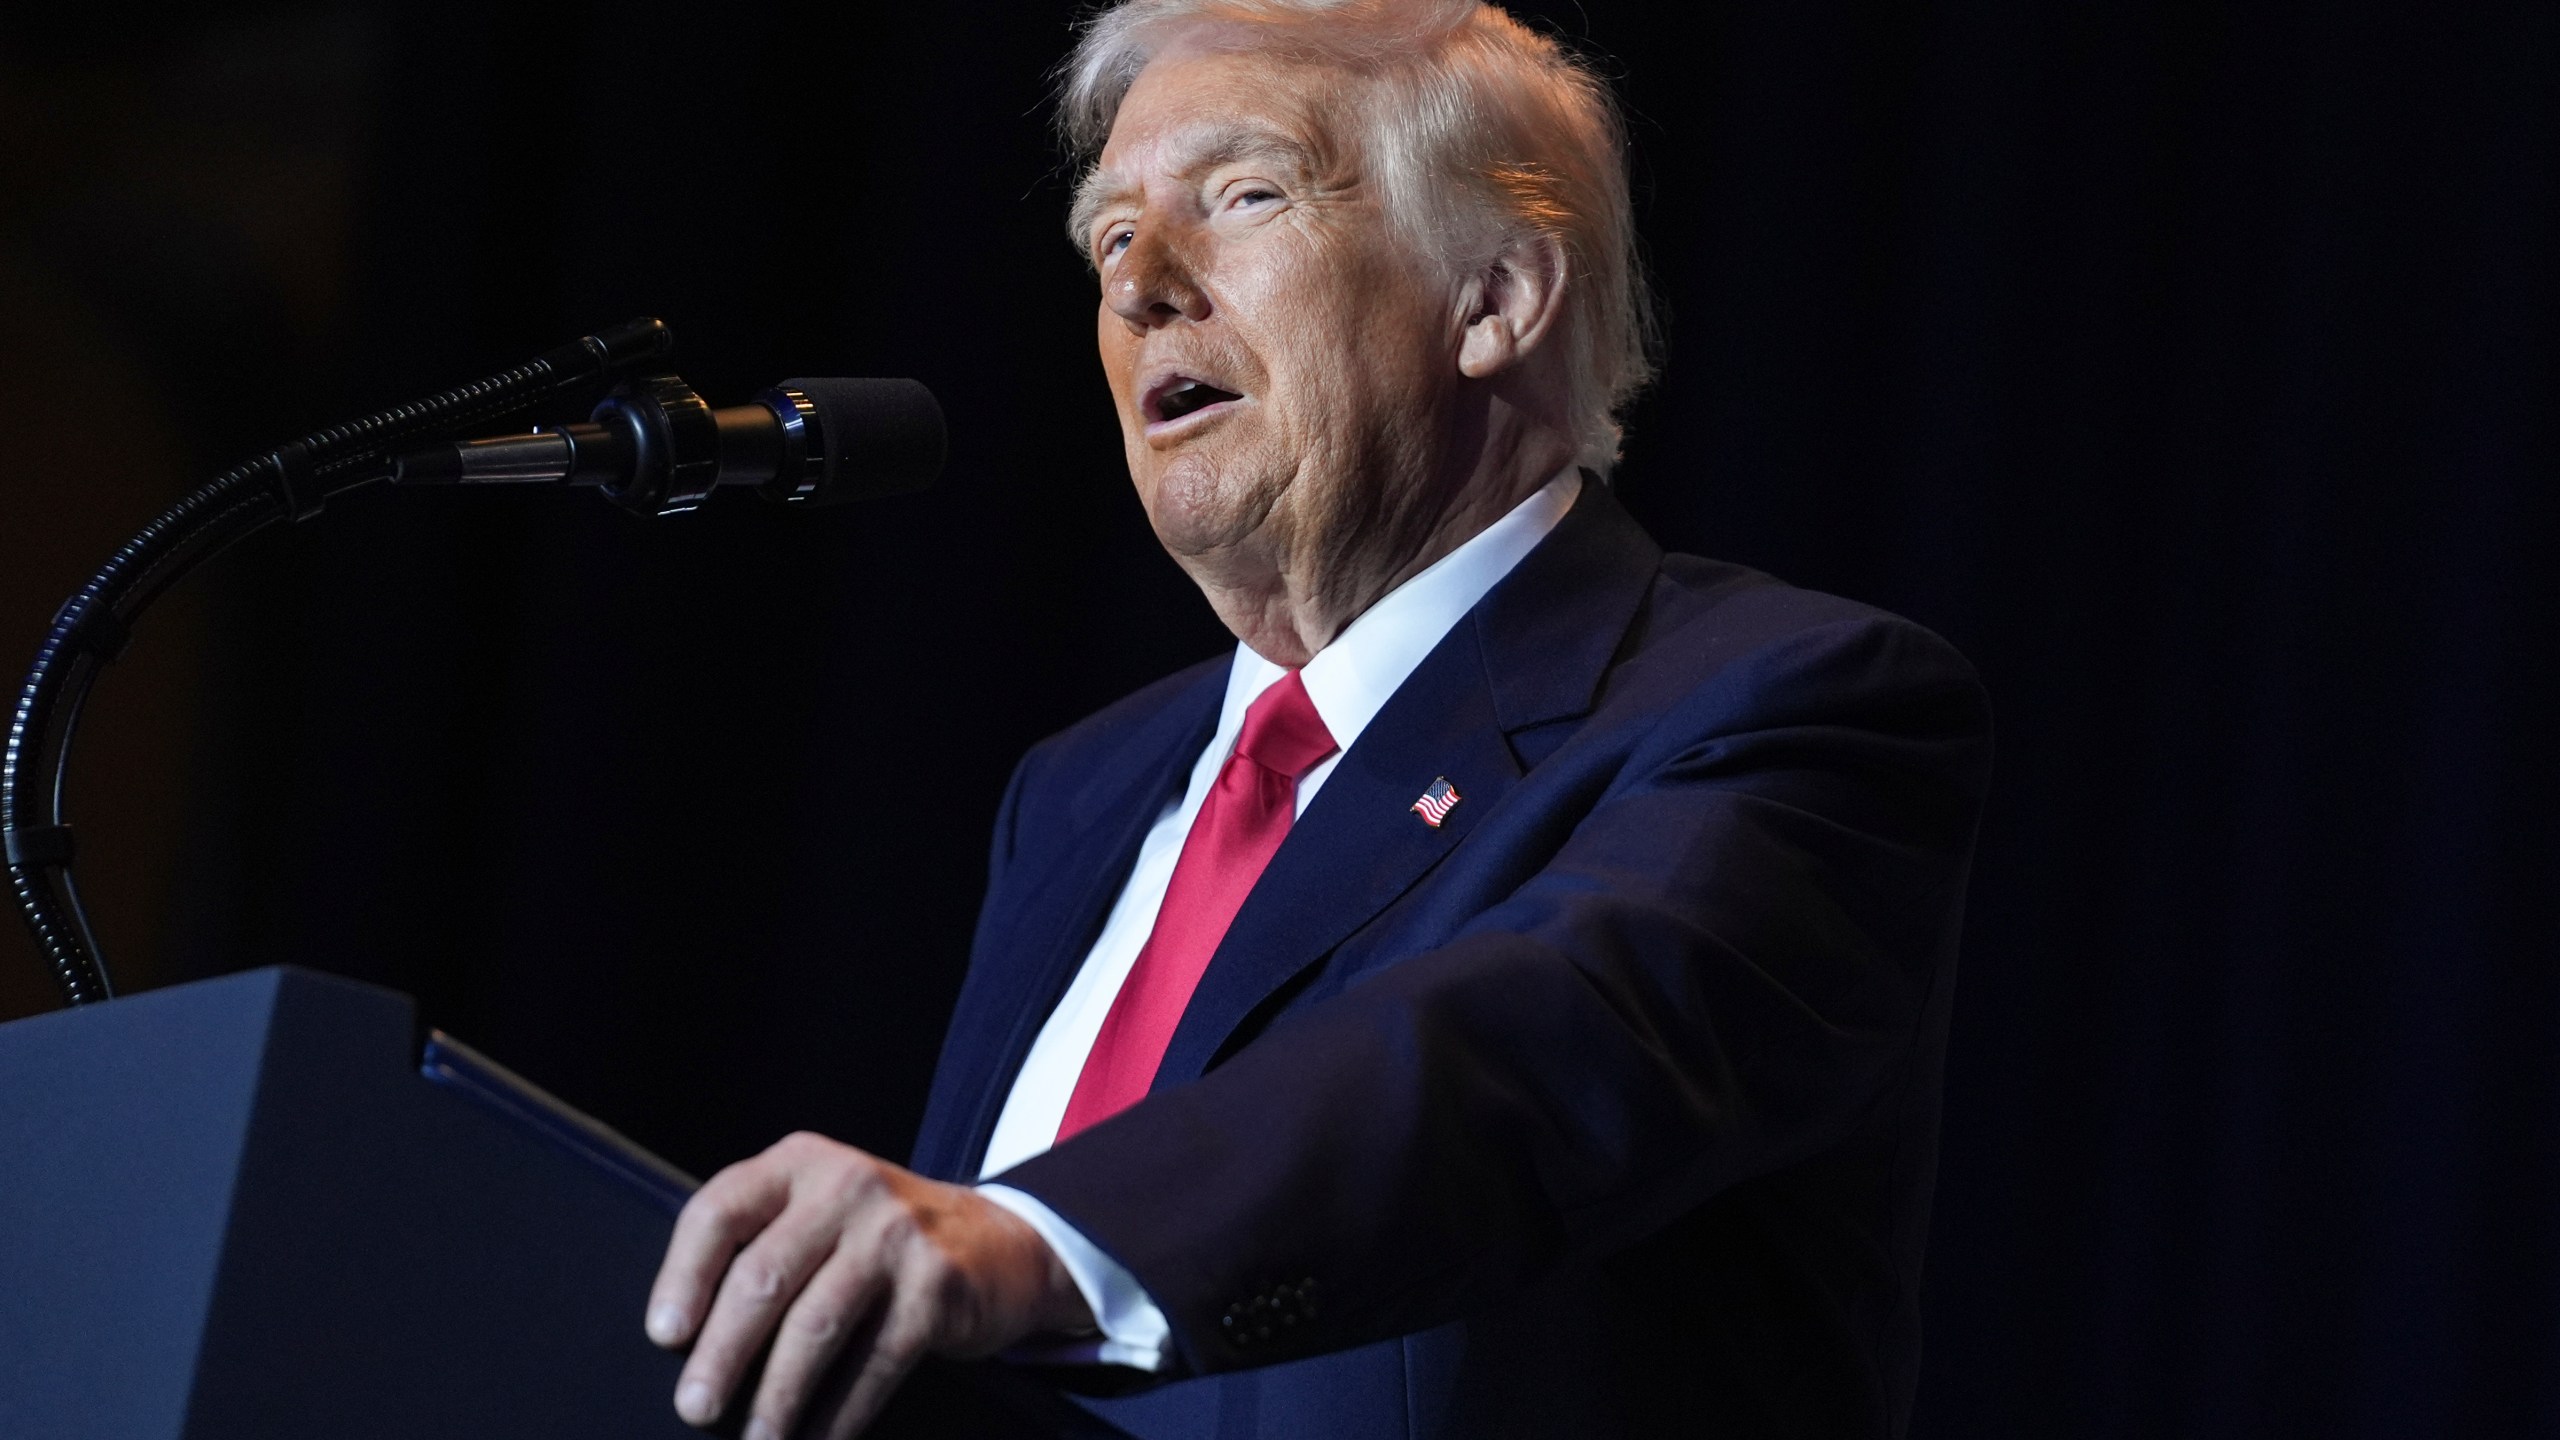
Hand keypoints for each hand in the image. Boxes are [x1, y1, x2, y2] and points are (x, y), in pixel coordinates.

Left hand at [645, 1132, 1095, 1438]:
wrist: (999, 1242)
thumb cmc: (878, 1241)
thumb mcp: (820, 1212)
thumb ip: (762, 1244)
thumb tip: (684, 1340)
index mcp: (800, 1163)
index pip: (721, 1210)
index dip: (683, 1276)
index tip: (664, 1336)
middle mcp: (847, 1186)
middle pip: (763, 1277)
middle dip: (722, 1353)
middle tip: (694, 1408)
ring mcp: (896, 1234)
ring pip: (814, 1327)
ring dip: (776, 1396)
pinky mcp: (936, 1285)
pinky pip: (873, 1363)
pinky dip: (839, 1414)